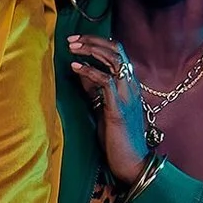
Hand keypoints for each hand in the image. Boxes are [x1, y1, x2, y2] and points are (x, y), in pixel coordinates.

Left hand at [66, 34, 151, 185]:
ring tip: (72, 48)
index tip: (76, 40)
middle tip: (71, 40)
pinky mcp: (118, 108)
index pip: (118, 52)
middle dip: (92, 41)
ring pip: (114, 60)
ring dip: (91, 50)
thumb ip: (94, 88)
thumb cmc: (116, 137)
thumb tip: (80, 70)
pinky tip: (75, 67)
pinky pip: (106, 81)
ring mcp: (127, 96)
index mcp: (129, 84)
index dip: (97, 42)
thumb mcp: (102, 107)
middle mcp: (131, 86)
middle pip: (116, 50)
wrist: (131, 162)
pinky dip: (89, 71)